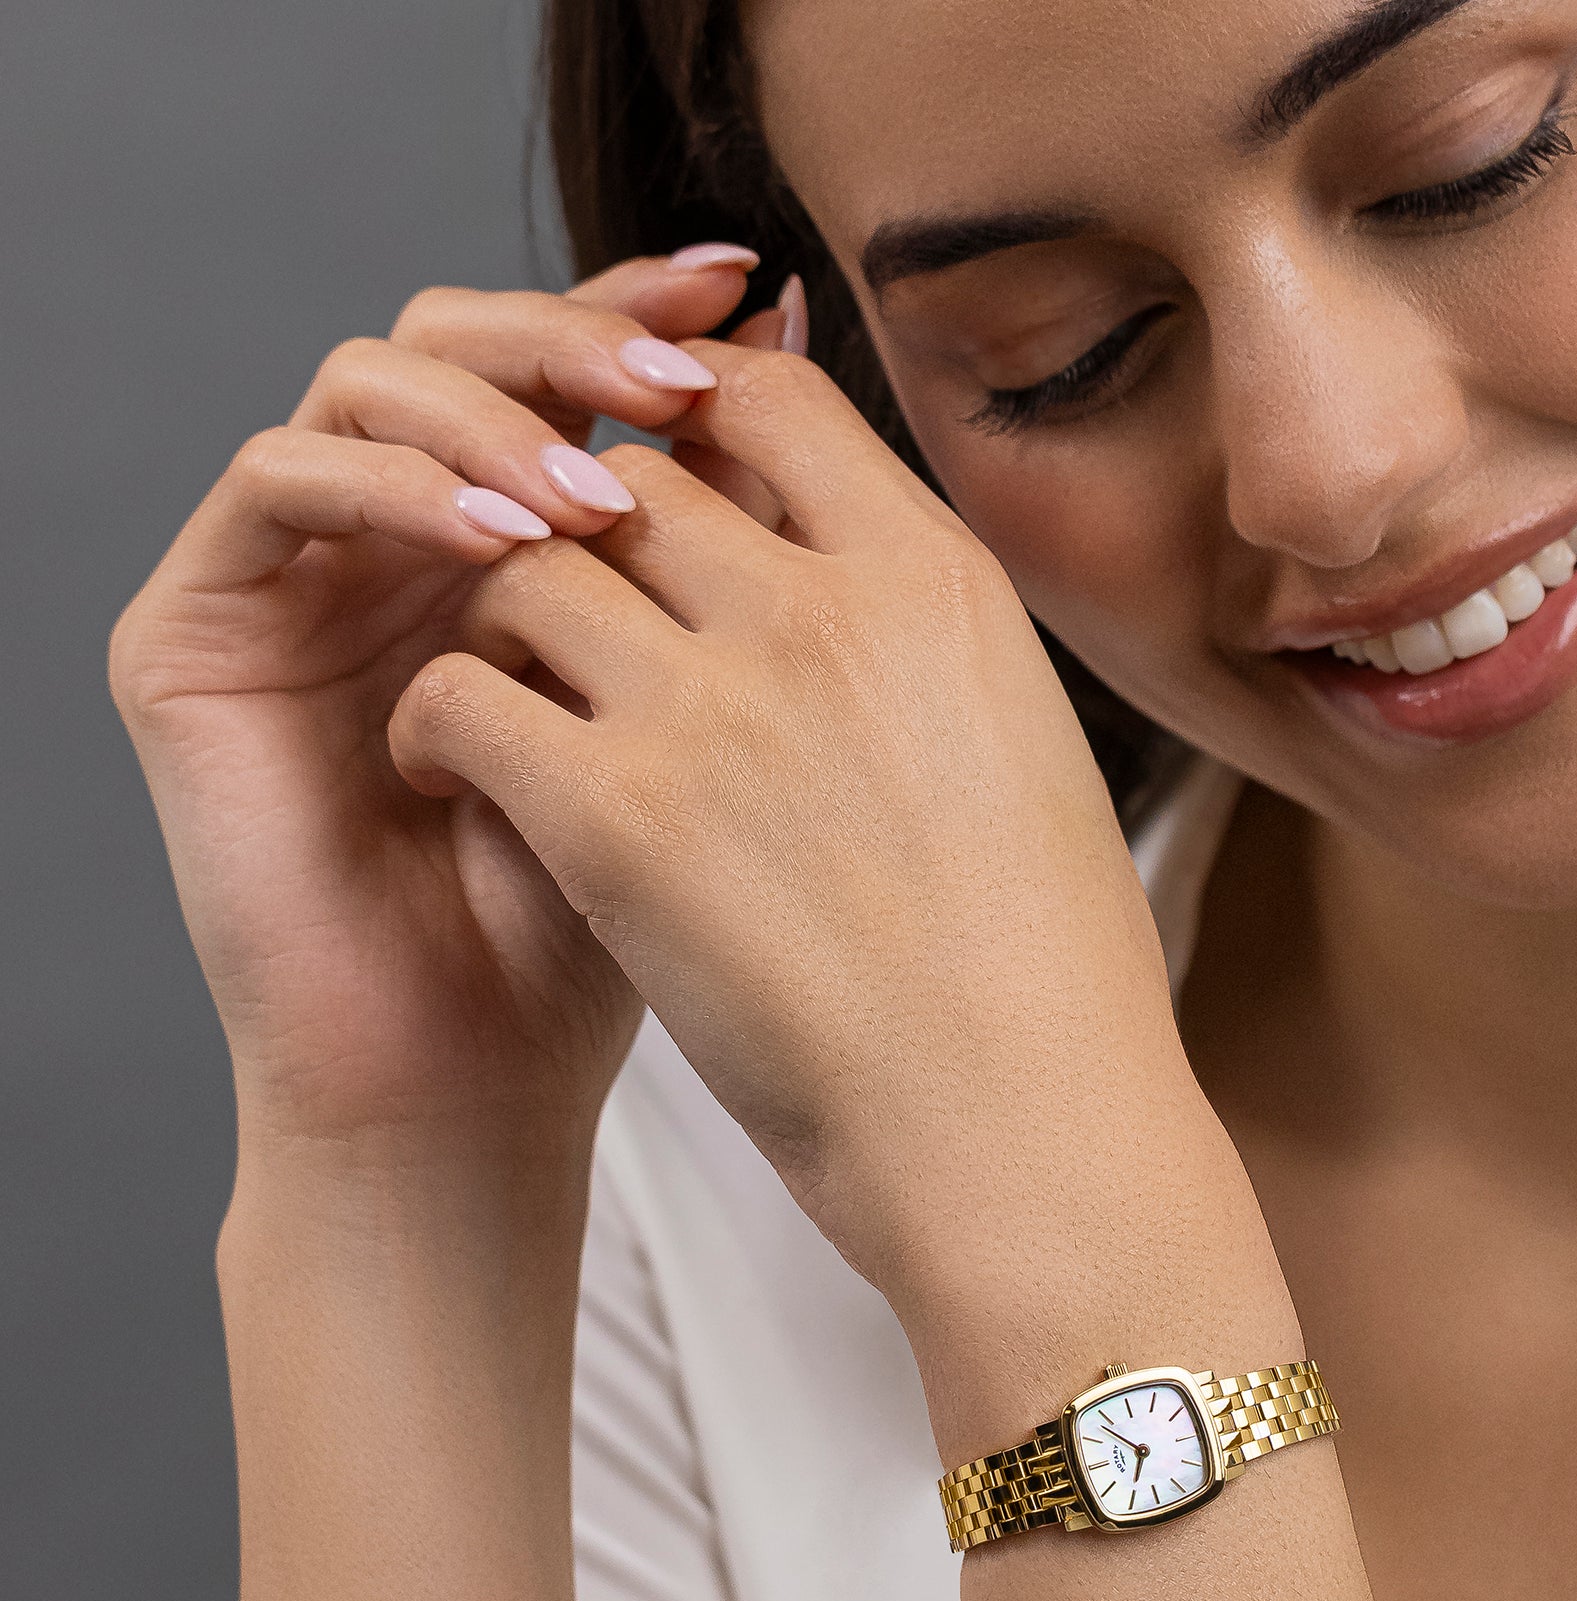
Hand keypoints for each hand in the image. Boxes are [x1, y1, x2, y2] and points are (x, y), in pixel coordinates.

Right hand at [111, 258, 763, 1153]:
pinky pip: (274, 485)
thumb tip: (792, 344)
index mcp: (514, 550)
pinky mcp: (199, 636)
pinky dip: (387, 486)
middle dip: (574, 338)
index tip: (745, 294)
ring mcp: (300, 584)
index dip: (640, 313)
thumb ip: (722, 535)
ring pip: (365, 384)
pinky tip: (500, 543)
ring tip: (599, 502)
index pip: (561, 374)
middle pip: (462, 344)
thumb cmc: (615, 926)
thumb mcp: (701, 712)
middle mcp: (401, 546)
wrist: (483, 1083)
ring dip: (491, 414)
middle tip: (682, 380)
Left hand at [385, 341, 1199, 1295]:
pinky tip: (463, 782)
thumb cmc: (1044, 976)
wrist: (1021, 1132)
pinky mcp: (615, 819)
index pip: (769, 402)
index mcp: (938, 584)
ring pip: (525, 570)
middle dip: (587, 538)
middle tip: (569, 623)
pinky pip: (462, 692)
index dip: (693, 429)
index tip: (662, 505)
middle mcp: (823, 612)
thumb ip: (919, 639)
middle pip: (631, 480)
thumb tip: (844, 577)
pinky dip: (442, 725)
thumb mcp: (1023, 750)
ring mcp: (715, 708)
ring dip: (501, 626)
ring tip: (509, 706)